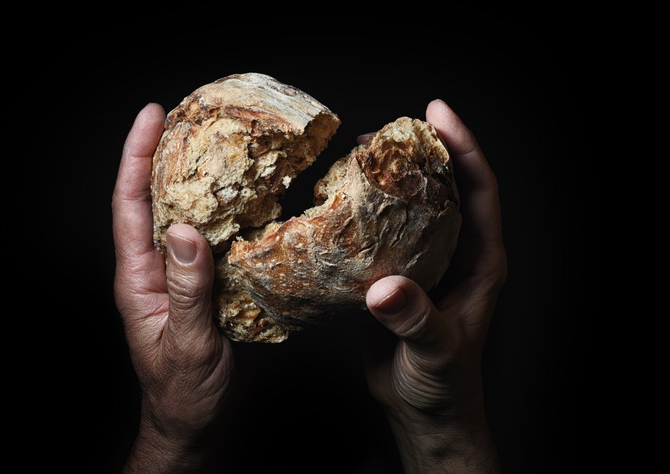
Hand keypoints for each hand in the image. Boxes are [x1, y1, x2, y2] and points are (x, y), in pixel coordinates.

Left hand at [112, 104, 232, 472]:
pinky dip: (228, 213)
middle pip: (155, 198)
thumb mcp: (187, 342)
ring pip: (187, 215)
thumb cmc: (184, 392)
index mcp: (138, 278)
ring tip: (221, 144)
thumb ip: (187, 289)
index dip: (137, 156)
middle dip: (166, 153)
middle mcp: (156, 268)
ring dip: (199, 178)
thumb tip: (187, 231)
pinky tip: (248, 199)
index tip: (151, 116)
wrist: (195, 421)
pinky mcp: (207, 286)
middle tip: (190, 114)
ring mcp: (182, 275)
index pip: (130, 205)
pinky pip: (214, 240)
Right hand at [364, 100, 506, 472]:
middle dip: (422, 153)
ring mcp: (425, 265)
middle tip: (388, 131)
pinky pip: (382, 237)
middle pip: (444, 189)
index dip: (463, 148)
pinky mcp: (396, 280)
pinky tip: (340, 205)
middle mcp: (455, 256)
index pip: (479, 191)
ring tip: (360, 157)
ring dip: (390, 182)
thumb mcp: (436, 352)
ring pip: (411, 210)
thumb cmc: (444, 386)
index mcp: (480, 263)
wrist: (424, 413)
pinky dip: (364, 217)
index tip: (437, 114)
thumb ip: (415, 320)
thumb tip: (384, 288)